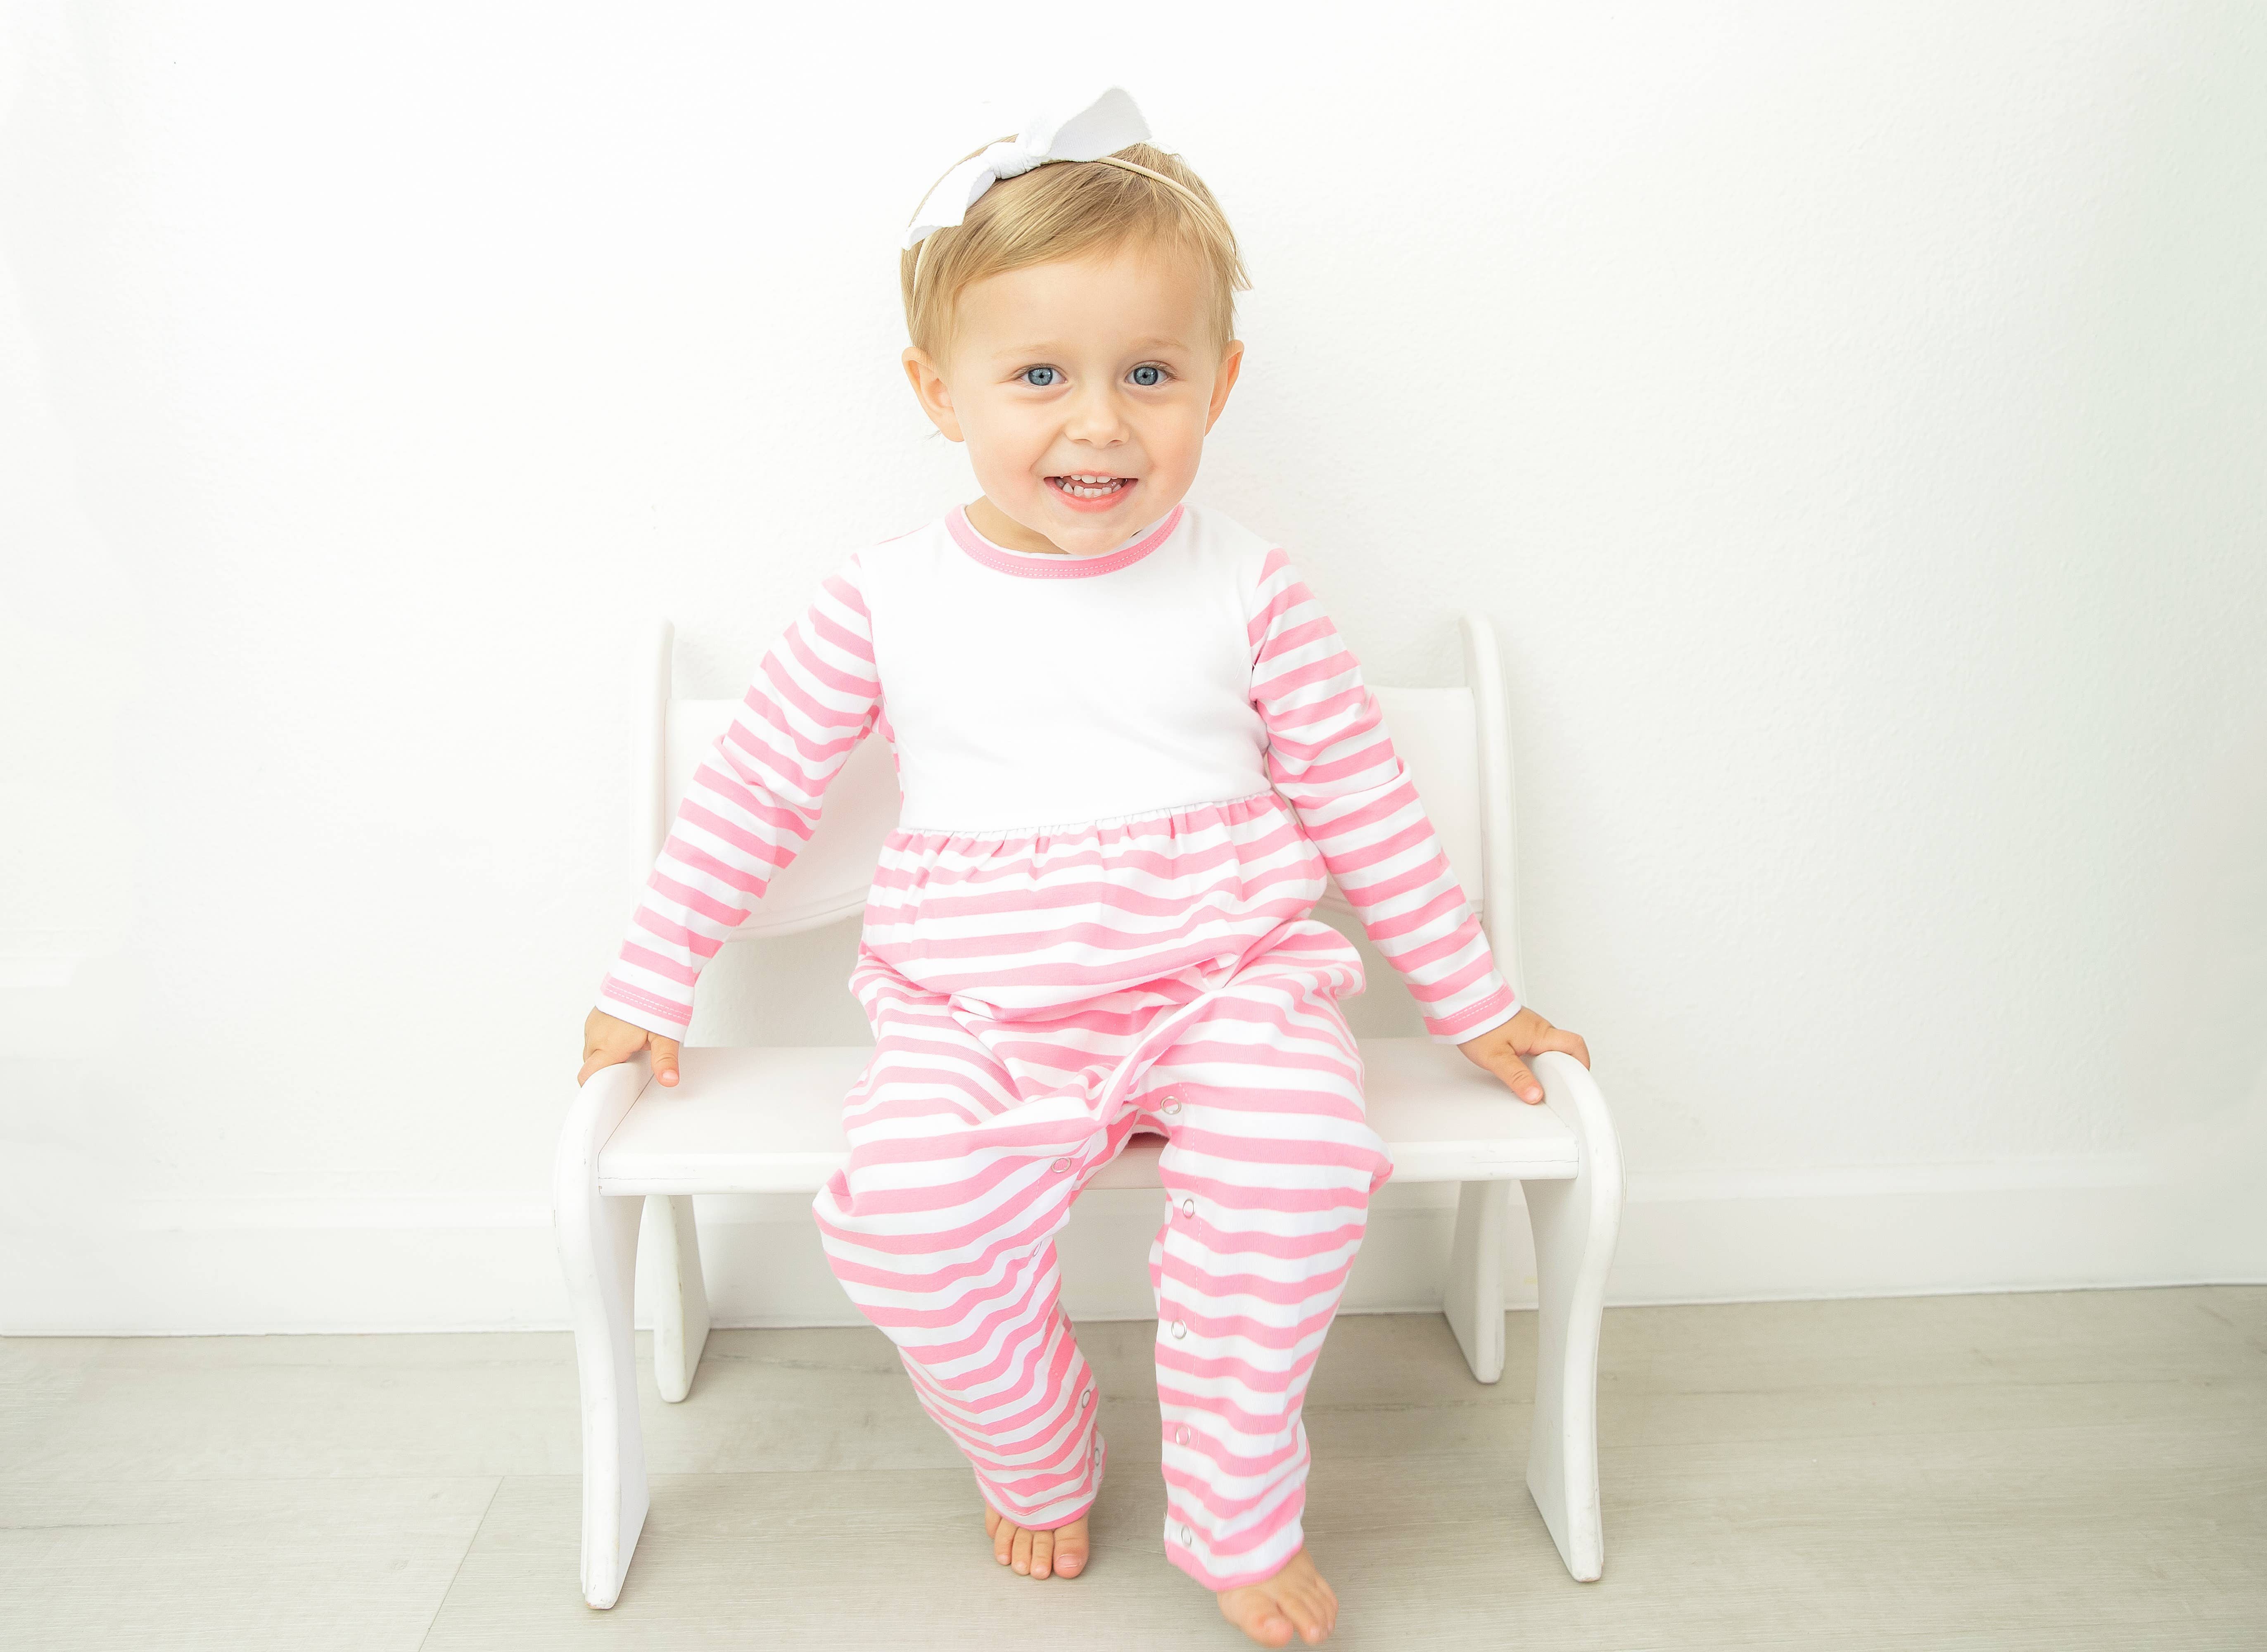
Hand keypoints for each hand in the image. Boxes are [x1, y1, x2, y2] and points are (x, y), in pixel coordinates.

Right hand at [579, 1006, 681, 1086]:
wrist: (649, 967)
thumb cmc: (654, 998)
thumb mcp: (665, 1034)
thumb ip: (665, 1060)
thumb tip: (669, 1080)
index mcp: (608, 1046)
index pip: (587, 1078)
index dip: (598, 1088)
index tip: (613, 1091)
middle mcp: (595, 1036)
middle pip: (592, 1065)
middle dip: (609, 1070)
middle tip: (633, 1064)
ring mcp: (593, 1023)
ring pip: (594, 1051)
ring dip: (608, 1054)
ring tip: (633, 1045)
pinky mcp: (596, 1014)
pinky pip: (596, 1035)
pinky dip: (608, 1040)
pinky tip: (627, 1033)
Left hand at [1457, 1007, 1589, 1104]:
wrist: (1464, 1006)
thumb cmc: (1479, 1025)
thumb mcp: (1497, 1058)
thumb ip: (1517, 1078)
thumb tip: (1534, 1094)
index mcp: (1540, 1033)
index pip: (1575, 1045)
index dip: (1582, 1065)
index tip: (1578, 1083)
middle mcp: (1540, 1028)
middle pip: (1566, 1049)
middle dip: (1565, 1069)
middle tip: (1555, 1086)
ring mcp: (1532, 1028)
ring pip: (1551, 1048)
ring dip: (1550, 1064)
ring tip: (1538, 1079)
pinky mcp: (1523, 1029)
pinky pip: (1539, 1045)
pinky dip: (1538, 1058)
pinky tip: (1526, 1067)